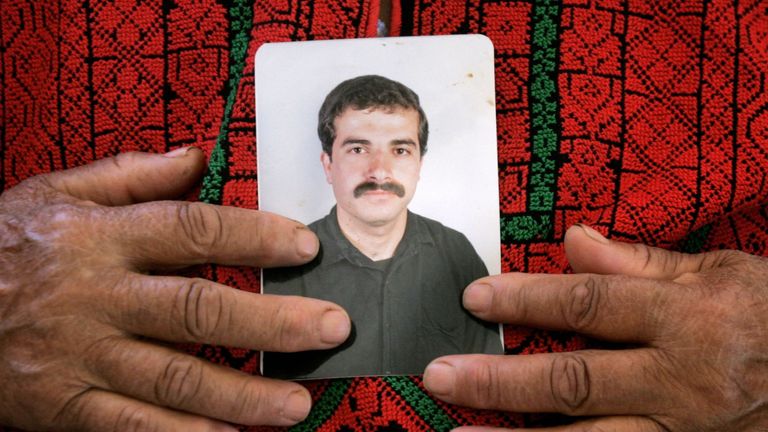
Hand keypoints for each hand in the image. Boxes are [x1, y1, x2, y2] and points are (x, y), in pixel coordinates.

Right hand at [0, 149, 350, 430]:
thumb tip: (196, 157)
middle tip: (330, 329)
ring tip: (297, 403)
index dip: (254, 238)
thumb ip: (130, 172)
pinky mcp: (64, 403)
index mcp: (101, 235)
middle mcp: (97, 295)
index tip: (305, 247)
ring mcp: (82, 354)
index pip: (192, 231)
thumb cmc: (6, 244)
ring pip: (174, 376)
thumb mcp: (56, 192)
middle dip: (272, 322)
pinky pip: (130, 426)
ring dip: (242, 393)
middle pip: (198, 309)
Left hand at [423, 224, 767, 430]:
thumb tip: (573, 243)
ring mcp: (684, 430)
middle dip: (500, 380)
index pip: (589, 305)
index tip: (476, 297)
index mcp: (688, 317)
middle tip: (441, 375)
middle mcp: (682, 379)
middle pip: (574, 381)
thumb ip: (642, 262)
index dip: (526, 300)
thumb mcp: (720, 272)